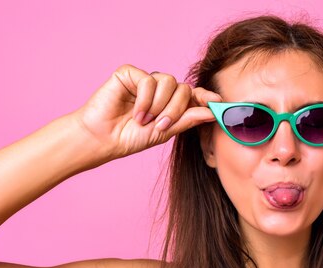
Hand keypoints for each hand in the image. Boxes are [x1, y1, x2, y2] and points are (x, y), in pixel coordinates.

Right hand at [71, 64, 221, 158]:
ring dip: (160, 105)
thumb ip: (189, 119)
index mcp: (171, 103)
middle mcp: (160, 89)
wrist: (104, 138)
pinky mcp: (129, 74)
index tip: (218, 102)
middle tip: (161, 125)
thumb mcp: (166, 131)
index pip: (193, 94)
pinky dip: (145, 99)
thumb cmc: (132, 137)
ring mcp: (146, 80)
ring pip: (168, 81)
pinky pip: (148, 80)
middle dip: (176, 109)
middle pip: (183, 88)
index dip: (206, 96)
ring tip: (145, 120)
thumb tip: (213, 111)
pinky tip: (136, 112)